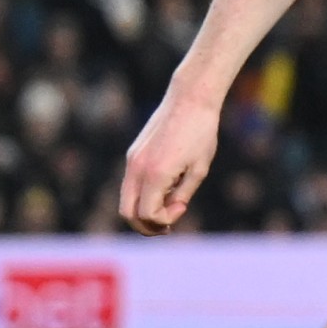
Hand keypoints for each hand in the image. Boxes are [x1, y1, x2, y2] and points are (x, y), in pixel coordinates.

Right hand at [118, 78, 224, 234]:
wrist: (190, 100)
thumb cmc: (201, 133)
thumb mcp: (199, 169)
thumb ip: (182, 195)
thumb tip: (169, 211)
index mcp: (156, 175)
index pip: (147, 214)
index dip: (164, 220)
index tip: (182, 207)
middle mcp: (137, 169)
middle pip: (127, 213)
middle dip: (145, 226)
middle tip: (167, 227)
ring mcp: (131, 161)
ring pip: (125, 200)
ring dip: (142, 212)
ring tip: (166, 211)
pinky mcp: (132, 154)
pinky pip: (129, 184)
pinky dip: (141, 196)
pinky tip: (163, 191)